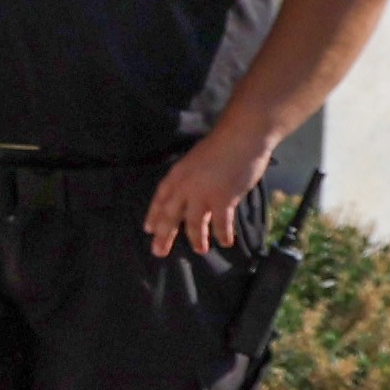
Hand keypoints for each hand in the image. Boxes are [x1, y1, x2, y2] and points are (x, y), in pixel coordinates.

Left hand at [145, 125, 269, 258]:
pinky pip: (220, 224)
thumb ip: (190, 178)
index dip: (153, 215)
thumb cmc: (220, 146)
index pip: (160, 198)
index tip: (149, 229)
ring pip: (193, 223)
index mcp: (177, 174)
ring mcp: (202, 194)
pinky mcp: (223, 200)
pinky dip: (222, 234)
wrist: (241, 138)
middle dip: (164, 235)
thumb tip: (189, 195)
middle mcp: (184, 186)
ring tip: (200, 250)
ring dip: (196, 239)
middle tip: (158, 251)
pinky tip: (225, 242)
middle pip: (170, 215)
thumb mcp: (195, 160)